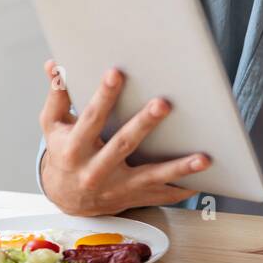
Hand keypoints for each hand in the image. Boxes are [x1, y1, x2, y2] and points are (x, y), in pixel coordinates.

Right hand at [38, 60, 210, 216]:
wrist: (67, 199)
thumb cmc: (65, 153)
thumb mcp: (54, 126)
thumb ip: (58, 95)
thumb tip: (55, 63)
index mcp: (75, 149)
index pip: (90, 118)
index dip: (103, 96)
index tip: (116, 73)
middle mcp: (96, 170)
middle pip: (123, 145)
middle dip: (144, 124)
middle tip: (164, 104)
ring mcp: (118, 187)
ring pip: (152, 176)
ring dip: (179, 168)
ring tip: (203, 157)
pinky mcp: (136, 197)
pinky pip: (165, 195)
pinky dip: (186, 187)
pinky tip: (208, 177)